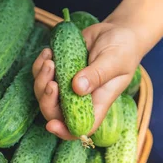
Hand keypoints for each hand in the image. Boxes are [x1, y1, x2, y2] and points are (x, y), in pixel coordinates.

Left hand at [32, 22, 141, 139]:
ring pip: (44, 93)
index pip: (79, 127)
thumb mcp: (114, 61)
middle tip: (51, 80)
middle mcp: (80, 98)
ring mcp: (67, 85)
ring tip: (49, 60)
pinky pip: (41, 75)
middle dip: (47, 99)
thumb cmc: (123, 49)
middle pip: (54, 112)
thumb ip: (97, 75)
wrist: (116, 31)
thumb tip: (77, 89)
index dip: (64, 131)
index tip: (51, 124)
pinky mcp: (59, 71)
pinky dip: (39, 66)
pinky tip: (47, 52)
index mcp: (97, 103)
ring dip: (41, 79)